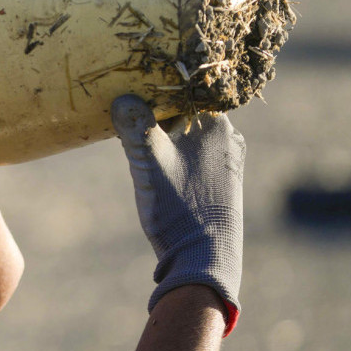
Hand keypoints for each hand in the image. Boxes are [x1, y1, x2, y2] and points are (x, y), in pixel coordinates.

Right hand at [110, 95, 243, 324]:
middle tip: (126, 122)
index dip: (151, 92)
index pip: (180, 91)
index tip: (127, 97)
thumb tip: (122, 98)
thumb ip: (134, 125)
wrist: (204, 258)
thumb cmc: (178, 207)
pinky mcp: (223, 181)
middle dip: (155, 116)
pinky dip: (174, 155)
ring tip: (139, 148)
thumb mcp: (148, 161)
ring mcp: (229, 161)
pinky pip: (194, 155)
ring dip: (164, 138)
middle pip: (183, 113)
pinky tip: (158, 169)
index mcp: (216, 124)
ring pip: (188, 135)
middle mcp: (228, 138)